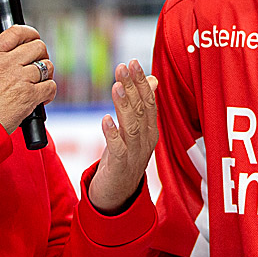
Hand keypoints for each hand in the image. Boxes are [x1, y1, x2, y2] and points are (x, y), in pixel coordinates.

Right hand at [0, 24, 55, 134]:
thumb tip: (8, 56)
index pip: (17, 32)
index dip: (30, 33)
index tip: (34, 38)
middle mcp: (8, 64)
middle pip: (38, 47)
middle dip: (41, 55)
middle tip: (38, 65)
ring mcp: (21, 79)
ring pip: (47, 66)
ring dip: (46, 75)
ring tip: (38, 83)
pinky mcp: (30, 96)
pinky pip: (50, 86)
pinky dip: (49, 92)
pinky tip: (41, 98)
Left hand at [88, 59, 158, 214]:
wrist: (119, 194)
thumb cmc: (125, 157)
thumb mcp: (135, 129)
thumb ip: (142, 105)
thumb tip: (152, 80)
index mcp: (151, 129)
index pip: (148, 101)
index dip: (141, 81)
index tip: (132, 62)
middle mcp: (146, 139)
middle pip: (140, 109)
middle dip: (133, 87)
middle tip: (123, 66)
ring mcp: (135, 153)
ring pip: (131, 125)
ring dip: (124, 105)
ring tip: (116, 86)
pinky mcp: (121, 165)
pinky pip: (118, 148)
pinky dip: (112, 133)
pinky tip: (105, 118)